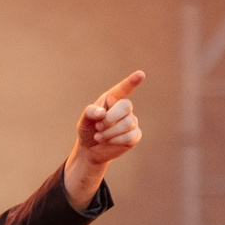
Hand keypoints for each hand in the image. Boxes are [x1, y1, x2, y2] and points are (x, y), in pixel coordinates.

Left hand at [65, 70, 144, 207]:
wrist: (90, 149)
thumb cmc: (88, 130)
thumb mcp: (84, 120)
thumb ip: (90, 112)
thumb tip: (102, 113)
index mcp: (112, 99)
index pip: (124, 88)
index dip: (132, 82)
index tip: (141, 74)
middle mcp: (124, 108)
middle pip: (126, 106)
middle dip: (111, 117)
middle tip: (98, 126)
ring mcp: (131, 122)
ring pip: (128, 123)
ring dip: (110, 132)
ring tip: (100, 136)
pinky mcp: (135, 136)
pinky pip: (131, 136)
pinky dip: (116, 140)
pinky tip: (108, 142)